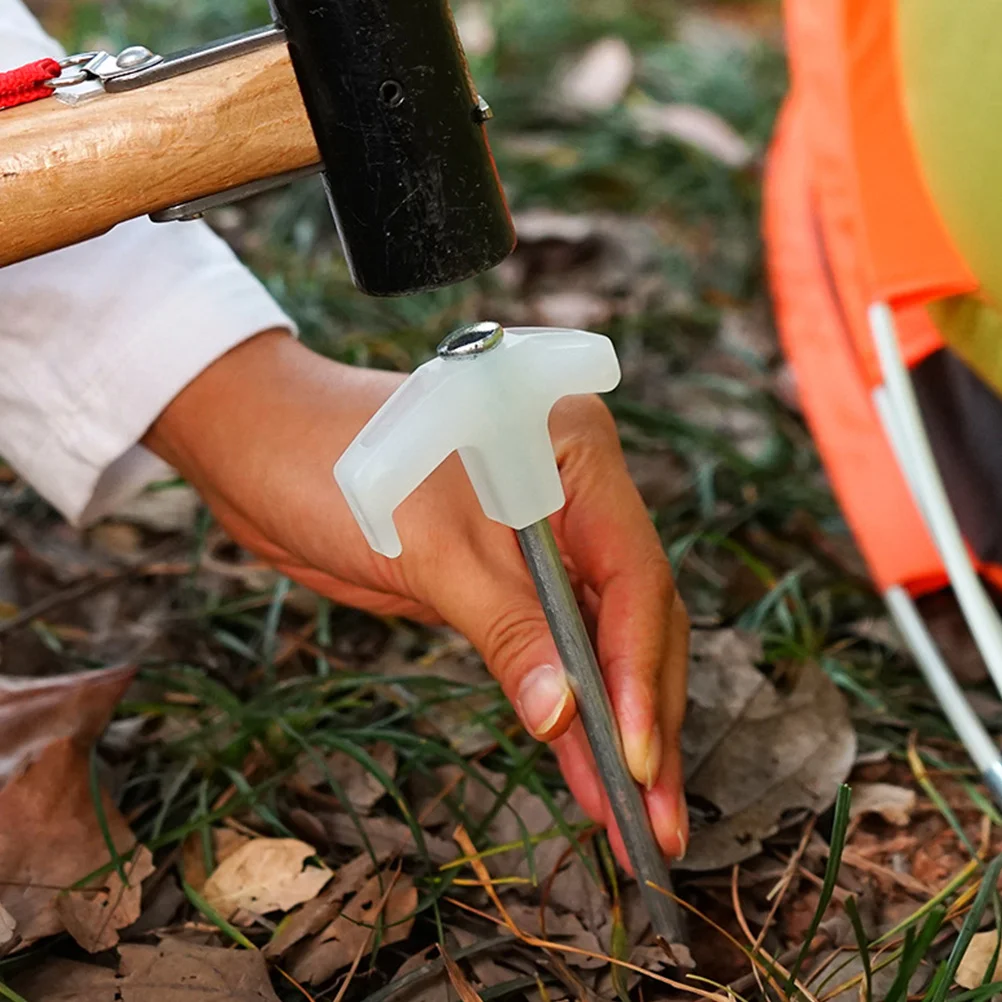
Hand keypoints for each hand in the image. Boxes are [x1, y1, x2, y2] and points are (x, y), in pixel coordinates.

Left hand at [145, 331, 688, 867]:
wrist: (259, 448)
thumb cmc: (335, 466)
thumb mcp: (430, 549)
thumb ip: (508, 629)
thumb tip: (565, 718)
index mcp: (576, 452)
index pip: (633, 573)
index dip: (637, 670)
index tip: (635, 756)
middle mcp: (578, 493)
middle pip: (635, 615)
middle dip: (645, 716)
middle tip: (657, 815)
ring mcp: (548, 540)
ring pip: (603, 643)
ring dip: (616, 729)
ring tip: (637, 819)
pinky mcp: (510, 580)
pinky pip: (556, 651)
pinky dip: (568, 711)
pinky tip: (586, 773)